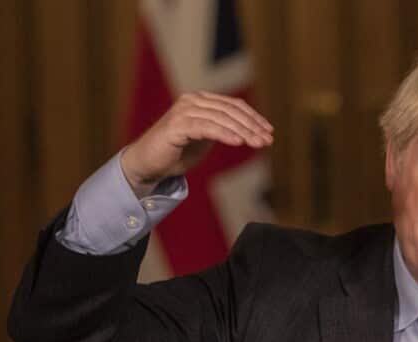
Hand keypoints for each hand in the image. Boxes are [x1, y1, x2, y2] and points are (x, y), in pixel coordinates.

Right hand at [120, 92, 273, 196]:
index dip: (253, 118)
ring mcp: (184, 111)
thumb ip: (223, 129)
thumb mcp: (206, 138)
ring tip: (258, 143)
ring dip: (243, 131)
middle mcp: (192, 100)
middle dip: (252, 126)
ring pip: (221, 118)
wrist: (148, 164)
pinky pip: (206, 128)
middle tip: (267, 140)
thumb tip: (249, 132)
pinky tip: (238, 142)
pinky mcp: (177, 125)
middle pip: (230, 111)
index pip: (233, 105)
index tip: (269, 131)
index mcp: (200, 100)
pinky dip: (224, 134)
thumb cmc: (176, 152)